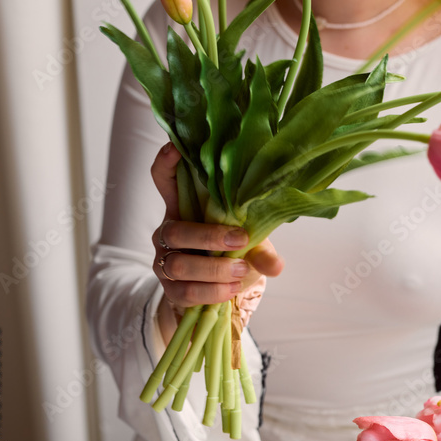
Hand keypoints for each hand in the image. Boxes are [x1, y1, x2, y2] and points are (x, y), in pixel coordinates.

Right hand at [150, 142, 283, 342]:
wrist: (214, 290)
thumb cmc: (230, 252)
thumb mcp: (247, 243)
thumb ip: (259, 249)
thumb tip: (277, 266)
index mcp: (183, 206)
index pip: (163, 179)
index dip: (165, 163)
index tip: (177, 148)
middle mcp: (167, 230)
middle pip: (175, 230)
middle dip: (208, 236)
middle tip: (240, 238)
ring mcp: (164, 260)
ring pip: (180, 264)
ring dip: (214, 269)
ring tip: (241, 270)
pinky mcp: (168, 288)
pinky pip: (186, 291)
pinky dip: (212, 291)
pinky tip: (232, 288)